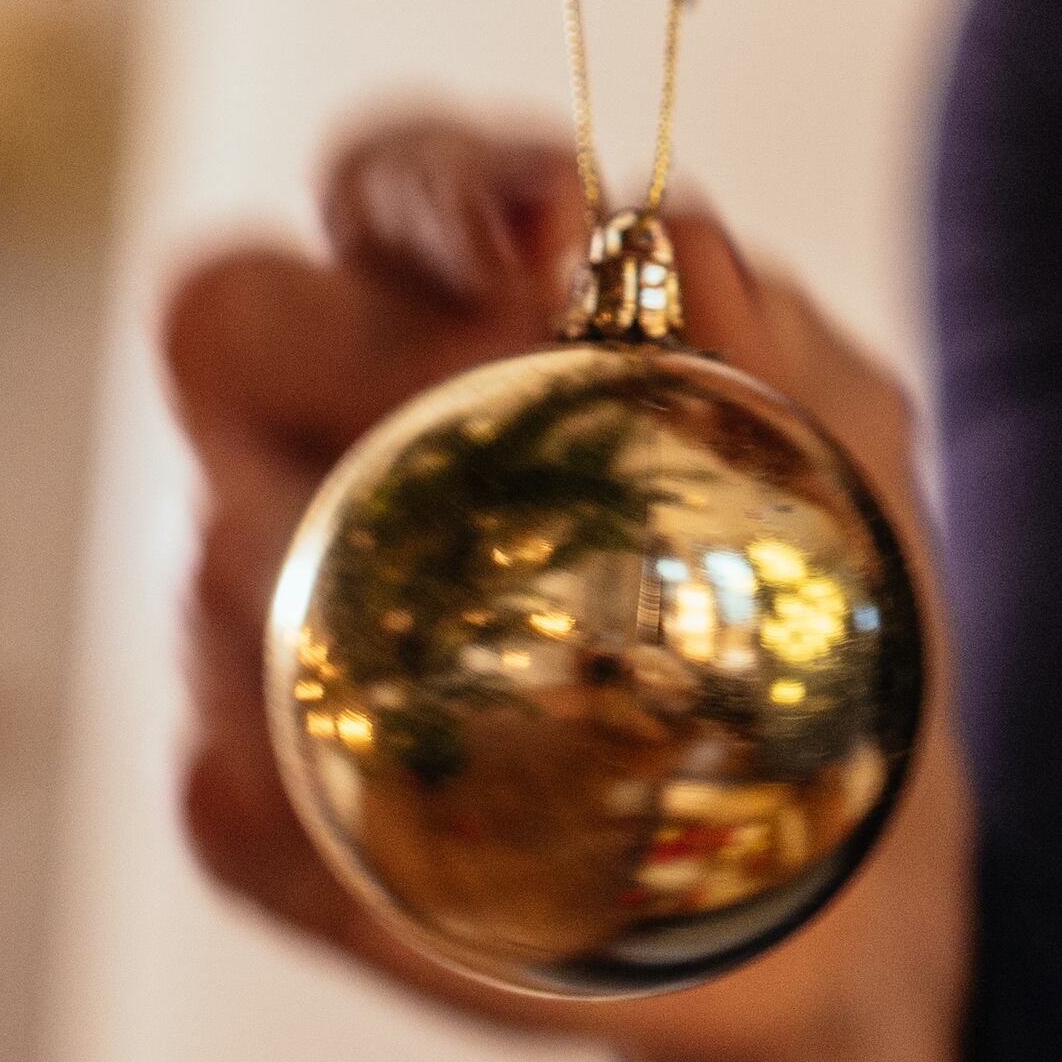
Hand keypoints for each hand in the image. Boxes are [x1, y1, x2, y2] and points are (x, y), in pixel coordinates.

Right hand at [164, 116, 977, 1061]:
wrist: (849, 880)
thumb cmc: (820, 612)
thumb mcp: (845, 450)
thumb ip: (774, 338)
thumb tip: (683, 241)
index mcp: (453, 307)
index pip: (379, 181)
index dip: (427, 182)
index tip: (546, 227)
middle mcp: (321, 431)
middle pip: (222, 322)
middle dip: (346, 350)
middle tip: (499, 411)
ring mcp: (267, 614)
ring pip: (213, 558)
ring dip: (344, 576)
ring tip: (503, 630)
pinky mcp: (268, 804)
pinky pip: (230, 798)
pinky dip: (331, 808)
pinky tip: (453, 823)